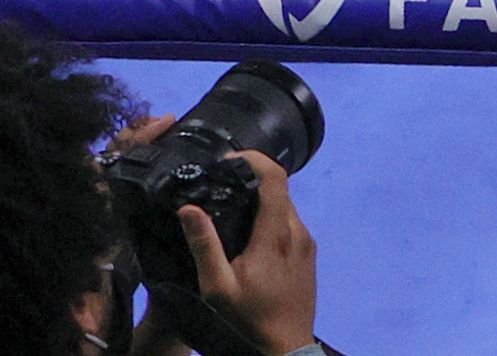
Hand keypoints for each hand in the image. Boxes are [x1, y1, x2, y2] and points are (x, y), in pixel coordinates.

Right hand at [177, 152, 318, 355]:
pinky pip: (289, 225)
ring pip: (285, 208)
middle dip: (251, 181)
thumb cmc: (248, 322)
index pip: (275, 178)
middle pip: (279, 190)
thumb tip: (188, 208)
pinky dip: (269, 219)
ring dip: (260, 202)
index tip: (228, 159)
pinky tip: (247, 236)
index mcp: (277, 234)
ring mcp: (306, 244)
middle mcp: (298, 232)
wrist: (284, 350)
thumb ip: (204, 245)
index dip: (254, 159)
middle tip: (220, 185)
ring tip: (229, 209)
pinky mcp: (308, 256)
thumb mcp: (217, 287)